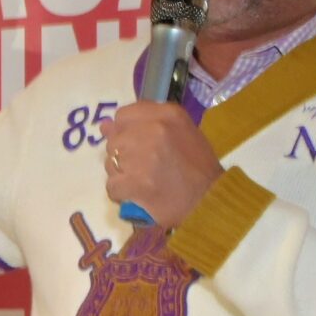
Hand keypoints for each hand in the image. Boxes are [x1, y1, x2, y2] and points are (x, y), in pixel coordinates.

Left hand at [102, 101, 222, 228]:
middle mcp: (153, 130)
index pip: (124, 115)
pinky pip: (112, 186)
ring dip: (122, 175)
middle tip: (145, 168)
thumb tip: (104, 125)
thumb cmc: (198, 167)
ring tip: (145, 181)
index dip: (126, 132)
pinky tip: (139, 195)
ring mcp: (142, 156)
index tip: (138, 144)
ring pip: (110, 163)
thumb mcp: (180, 133)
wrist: (211, 201)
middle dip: (123, 156)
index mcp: (167, 115)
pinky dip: (122, 194)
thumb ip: (143, 124)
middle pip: (115, 140)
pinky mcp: (135, 182)